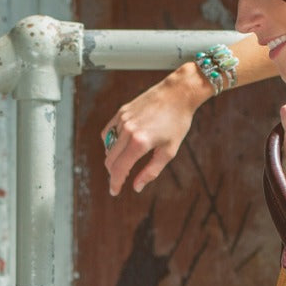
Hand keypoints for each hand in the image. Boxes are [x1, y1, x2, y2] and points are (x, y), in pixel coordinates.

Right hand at [102, 63, 210, 195]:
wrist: (177, 93)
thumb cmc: (177, 123)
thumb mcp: (168, 151)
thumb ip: (151, 171)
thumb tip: (136, 187)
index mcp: (139, 142)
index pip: (119, 169)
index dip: (115, 183)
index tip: (115, 192)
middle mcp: (127, 131)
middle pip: (110, 160)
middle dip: (113, 173)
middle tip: (120, 181)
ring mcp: (122, 120)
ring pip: (108, 147)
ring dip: (112, 159)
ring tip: (123, 165)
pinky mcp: (121, 112)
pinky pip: (108, 133)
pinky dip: (110, 144)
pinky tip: (120, 148)